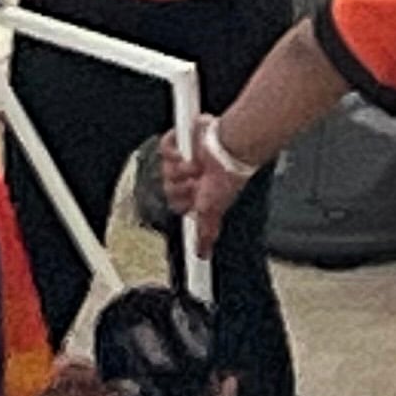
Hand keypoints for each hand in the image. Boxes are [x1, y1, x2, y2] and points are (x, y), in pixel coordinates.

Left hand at [156, 126, 247, 255]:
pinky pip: (165, 147)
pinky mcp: (182, 140)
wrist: (230, 151)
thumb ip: (206, 233)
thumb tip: (203, 255)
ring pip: (165, 169)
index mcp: (196, 192)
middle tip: (197, 181)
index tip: (194, 196)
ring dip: (180, 168)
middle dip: (181, 185)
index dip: (182, 199)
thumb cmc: (227, 178)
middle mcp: (190, 176)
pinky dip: (174, 150)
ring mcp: (185, 158)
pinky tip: (187, 152)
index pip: (176, 201)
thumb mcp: (212, 212)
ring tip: (197, 166)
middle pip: (168, 186)